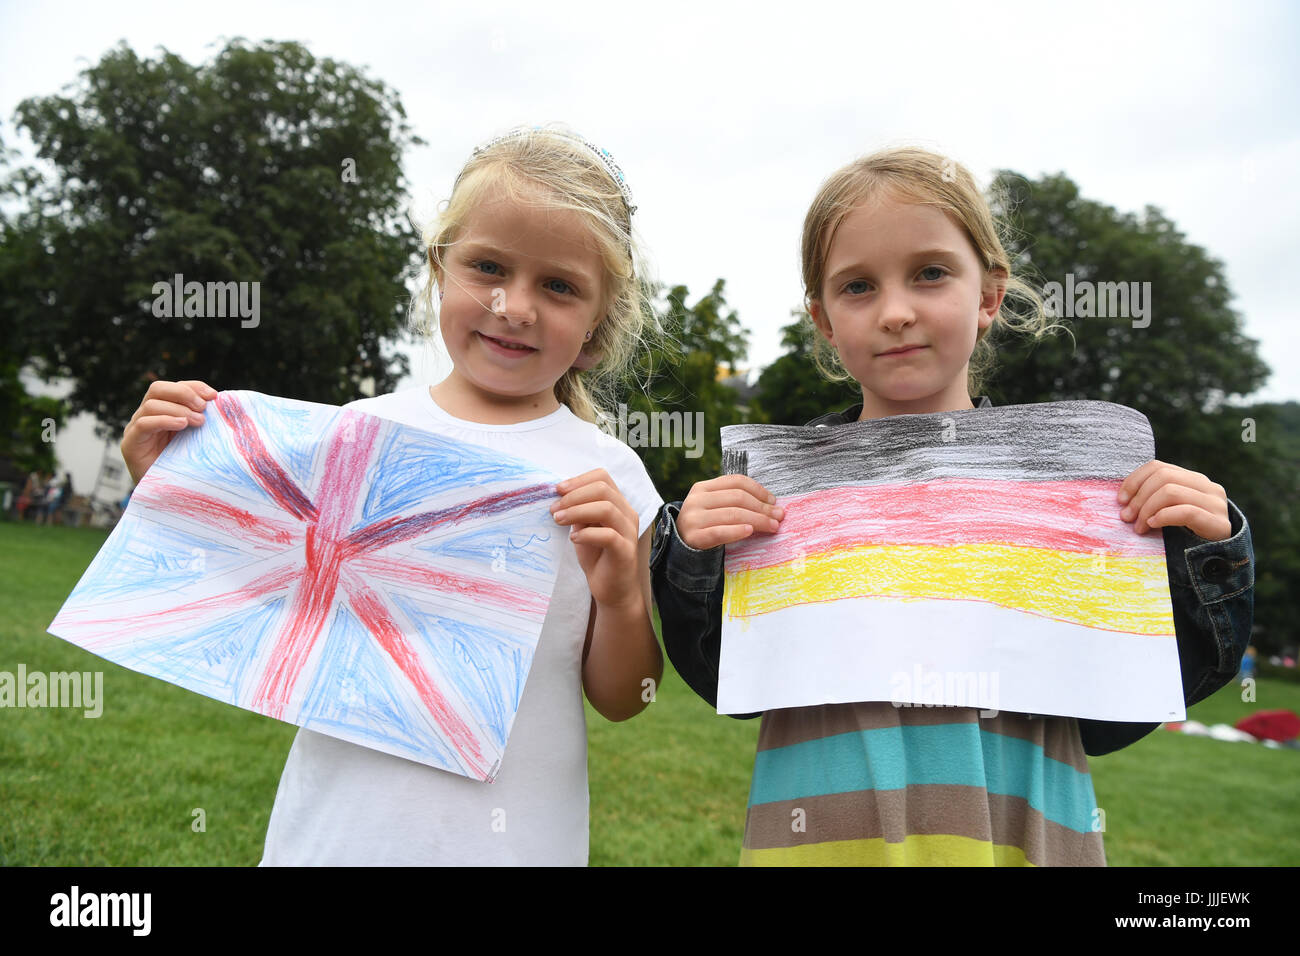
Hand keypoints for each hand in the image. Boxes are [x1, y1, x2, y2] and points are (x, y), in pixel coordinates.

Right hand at [121, 380, 217, 483]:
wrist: (168, 497)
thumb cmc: (187, 466)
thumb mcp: (198, 438)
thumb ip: (203, 420)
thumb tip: (221, 402)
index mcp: (163, 411)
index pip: (174, 387)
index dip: (194, 387)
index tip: (214, 396)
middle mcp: (146, 416)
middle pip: (158, 389)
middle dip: (184, 393)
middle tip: (203, 407)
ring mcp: (136, 429)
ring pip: (151, 404)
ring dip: (179, 409)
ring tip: (198, 422)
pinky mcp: (130, 444)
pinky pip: (144, 424)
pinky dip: (164, 420)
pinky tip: (182, 425)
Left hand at [551, 469, 641, 609]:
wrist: (612, 590)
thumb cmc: (597, 557)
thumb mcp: (583, 529)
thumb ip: (578, 512)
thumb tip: (560, 495)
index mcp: (618, 504)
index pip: (602, 477)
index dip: (579, 480)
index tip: (558, 490)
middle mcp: (627, 514)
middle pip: (603, 489)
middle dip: (573, 496)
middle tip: (554, 509)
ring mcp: (629, 532)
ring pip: (606, 508)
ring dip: (577, 511)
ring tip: (558, 520)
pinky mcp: (626, 552)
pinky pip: (608, 535)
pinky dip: (587, 534)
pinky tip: (573, 539)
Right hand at [676, 474, 783, 549]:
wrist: (680, 546)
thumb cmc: (704, 525)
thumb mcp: (713, 507)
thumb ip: (734, 501)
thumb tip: (771, 505)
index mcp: (703, 487)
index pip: (736, 481)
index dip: (758, 489)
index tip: (774, 501)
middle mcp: (697, 500)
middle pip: (737, 498)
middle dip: (762, 507)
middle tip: (779, 516)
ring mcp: (694, 518)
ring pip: (733, 514)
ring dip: (757, 520)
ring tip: (772, 526)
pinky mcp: (694, 537)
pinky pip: (720, 532)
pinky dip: (737, 531)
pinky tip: (750, 531)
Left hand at [1118, 460, 1230, 540]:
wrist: (1219, 558)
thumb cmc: (1187, 534)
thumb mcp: (1169, 511)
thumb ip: (1155, 498)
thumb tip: (1123, 498)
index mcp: (1193, 479)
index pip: (1158, 467)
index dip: (1134, 481)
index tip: (1120, 500)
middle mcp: (1207, 486)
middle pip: (1163, 477)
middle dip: (1139, 497)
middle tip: (1126, 517)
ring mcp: (1216, 504)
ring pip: (1171, 492)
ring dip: (1147, 509)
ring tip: (1138, 527)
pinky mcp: (1219, 524)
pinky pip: (1186, 512)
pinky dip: (1164, 516)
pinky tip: (1153, 525)